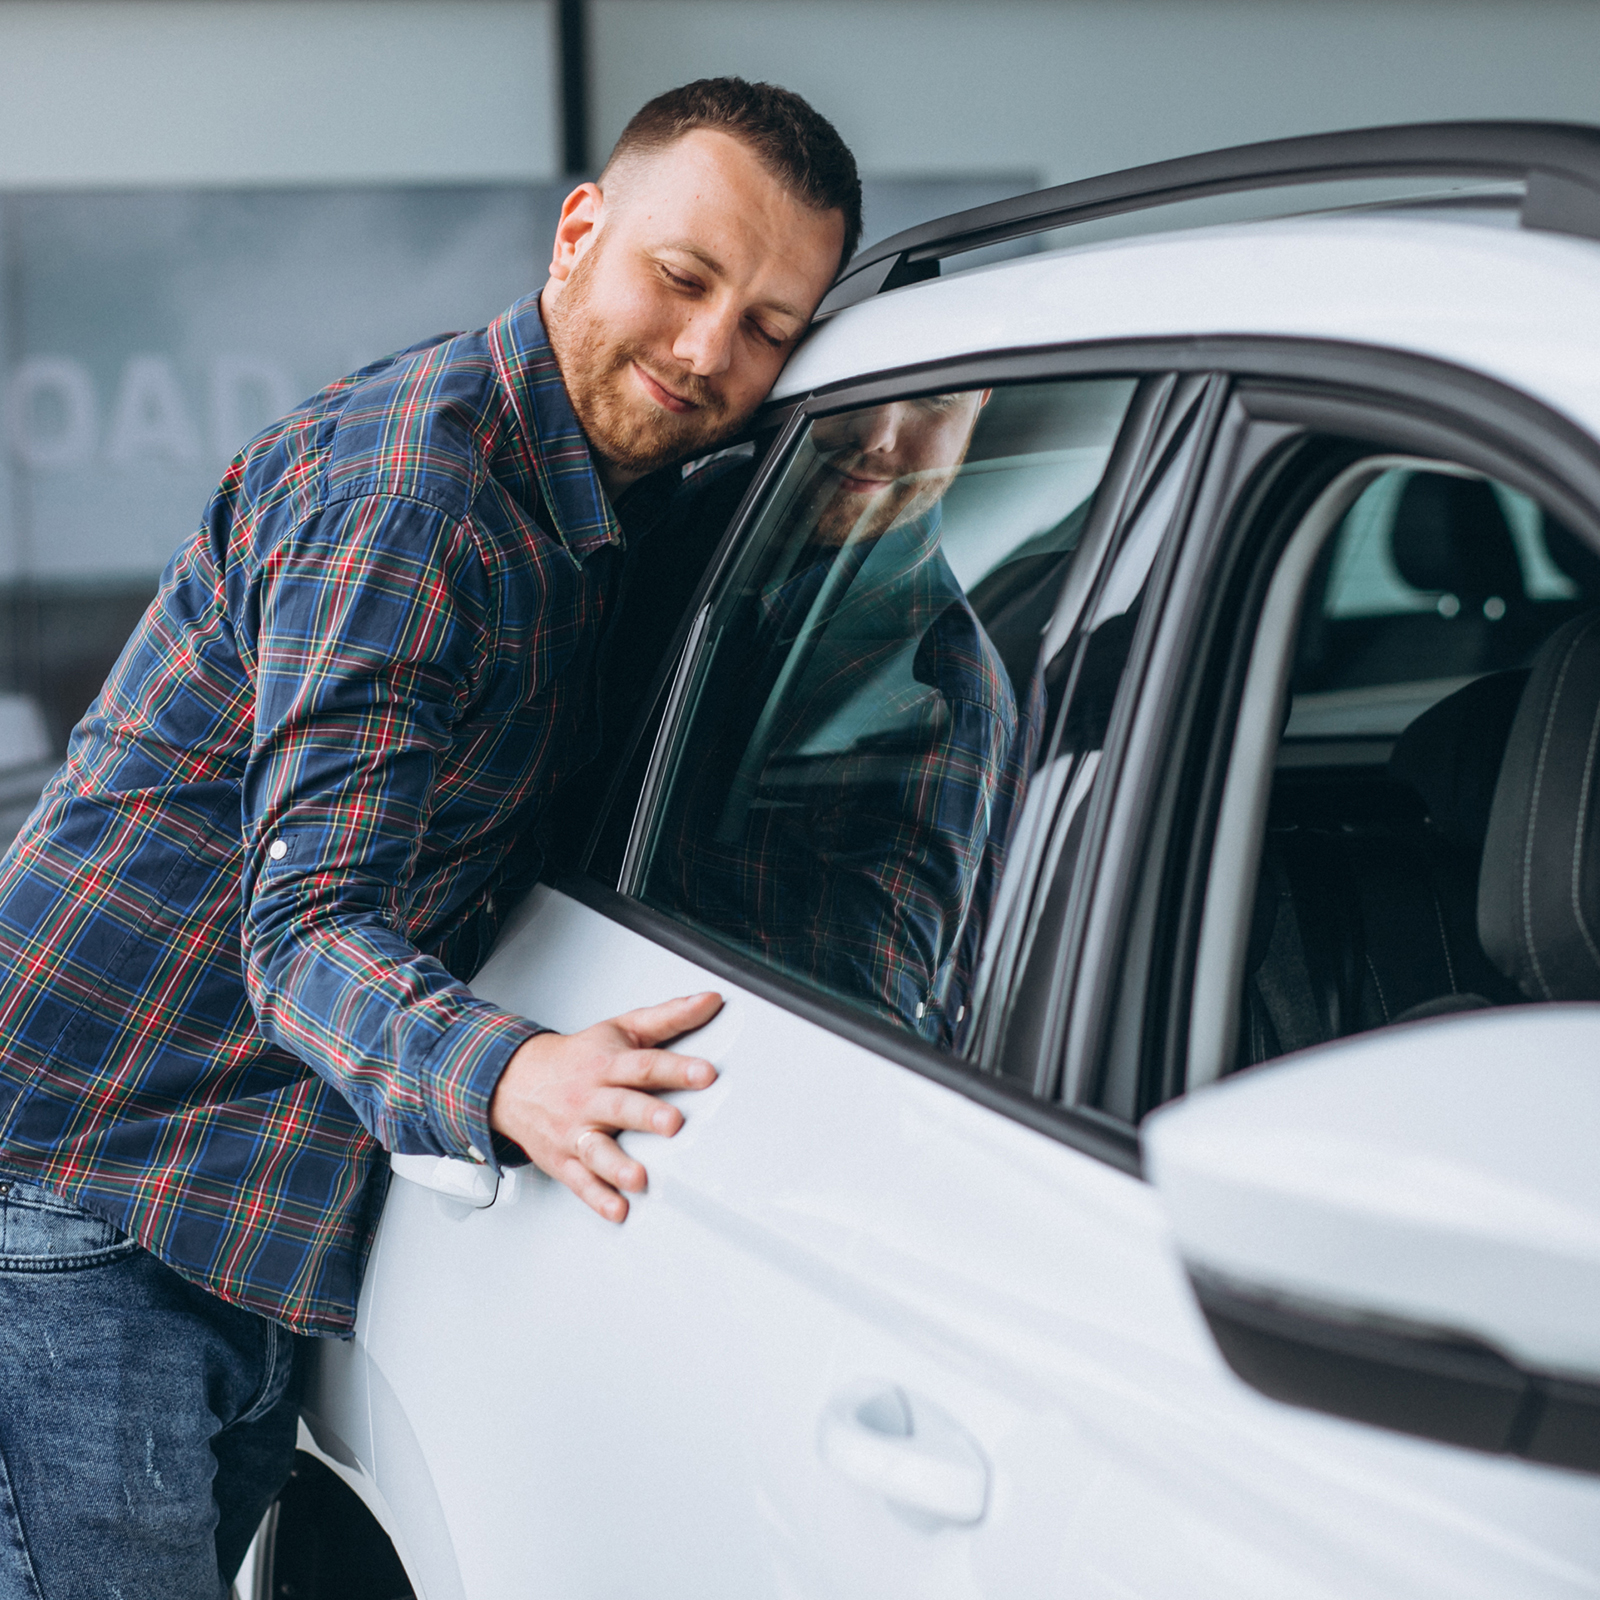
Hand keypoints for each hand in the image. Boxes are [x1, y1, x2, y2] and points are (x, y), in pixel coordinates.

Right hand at [489, 991, 721, 1221]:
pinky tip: (617, 1209)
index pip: (646, 1065)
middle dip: (647, 1115)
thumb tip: (710, 1001)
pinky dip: (597, 1198)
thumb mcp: (622, 1028)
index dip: (676, 1068)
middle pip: (621, 1106)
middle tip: (673, 1123)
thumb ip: (669, 1017)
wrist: (514, 1080)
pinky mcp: (563, 1159)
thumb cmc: (578, 1057)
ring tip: (639, 1177)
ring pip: (597, 1149)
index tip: (705, 1073)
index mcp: (609, 1064)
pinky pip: (580, 1181)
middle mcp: (591, 1098)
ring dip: (618, 1165)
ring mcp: (575, 1130)